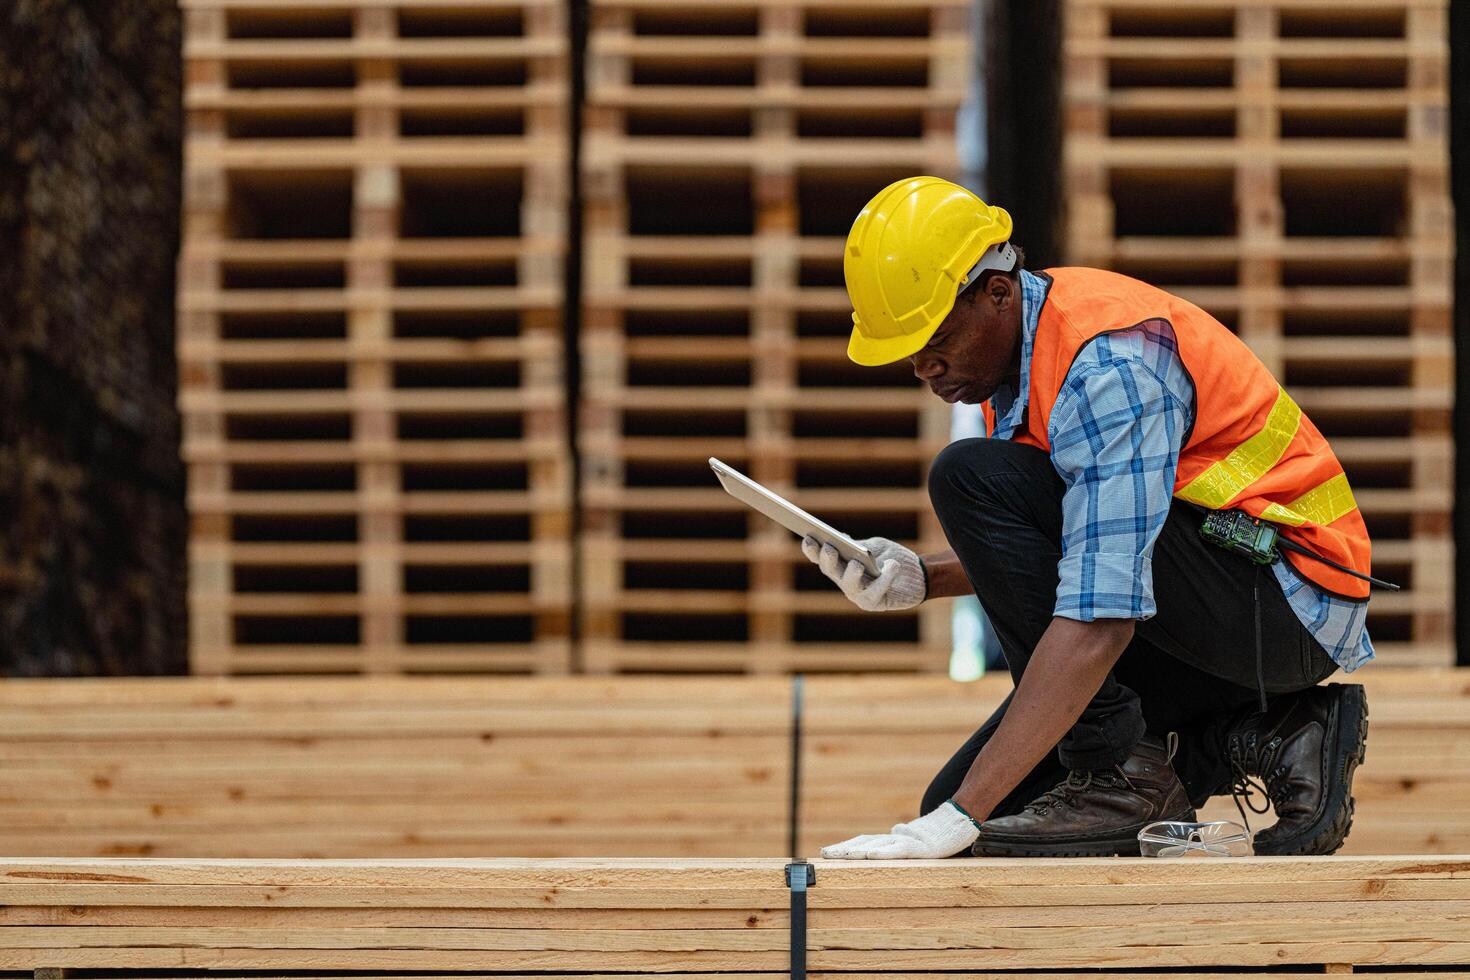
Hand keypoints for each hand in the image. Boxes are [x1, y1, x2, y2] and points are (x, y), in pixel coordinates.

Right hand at [802, 536, 926, 611]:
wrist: (918, 575)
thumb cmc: (893, 558)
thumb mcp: (876, 547)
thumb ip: (860, 546)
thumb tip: (843, 540)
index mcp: (841, 564)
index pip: (821, 557)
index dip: (812, 550)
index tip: (808, 537)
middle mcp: (844, 581)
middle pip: (831, 571)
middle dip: (828, 560)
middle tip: (829, 548)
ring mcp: (858, 594)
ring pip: (850, 585)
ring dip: (851, 574)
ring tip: (856, 564)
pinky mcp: (874, 603)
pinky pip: (877, 590)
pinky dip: (886, 577)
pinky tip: (892, 565)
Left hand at [819, 800, 980, 858]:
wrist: (959, 819)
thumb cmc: (937, 833)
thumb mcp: (913, 841)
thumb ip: (897, 842)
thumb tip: (882, 843)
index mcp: (892, 838)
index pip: (863, 842)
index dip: (845, 847)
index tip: (826, 853)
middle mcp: (895, 837)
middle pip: (863, 843)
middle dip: (843, 849)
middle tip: (823, 854)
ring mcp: (907, 841)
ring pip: (876, 845)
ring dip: (856, 851)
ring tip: (839, 856)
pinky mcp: (920, 847)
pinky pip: (899, 850)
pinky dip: (883, 852)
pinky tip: (870, 855)